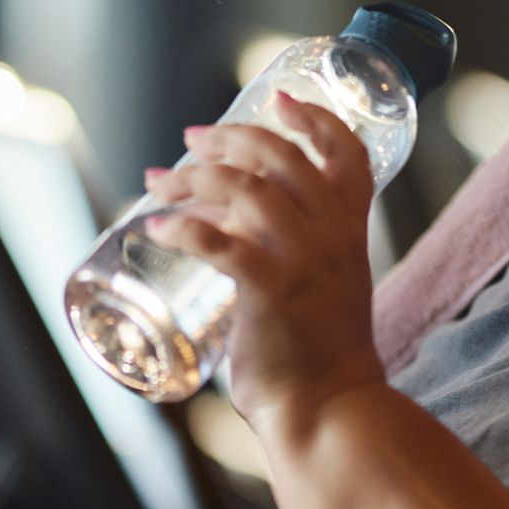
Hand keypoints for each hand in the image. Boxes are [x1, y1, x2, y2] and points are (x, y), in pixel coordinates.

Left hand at [142, 95, 382, 438]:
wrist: (330, 410)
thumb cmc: (319, 358)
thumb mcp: (322, 287)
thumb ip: (289, 251)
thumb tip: (224, 226)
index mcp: (352, 231)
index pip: (347, 154)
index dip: (314, 118)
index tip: (278, 99)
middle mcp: (333, 236)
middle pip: (280, 155)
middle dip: (229, 138)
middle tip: (191, 142)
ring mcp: (304, 260)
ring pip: (244, 187)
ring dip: (192, 177)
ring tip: (160, 184)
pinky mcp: (271, 290)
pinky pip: (216, 241)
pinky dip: (179, 228)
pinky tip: (156, 230)